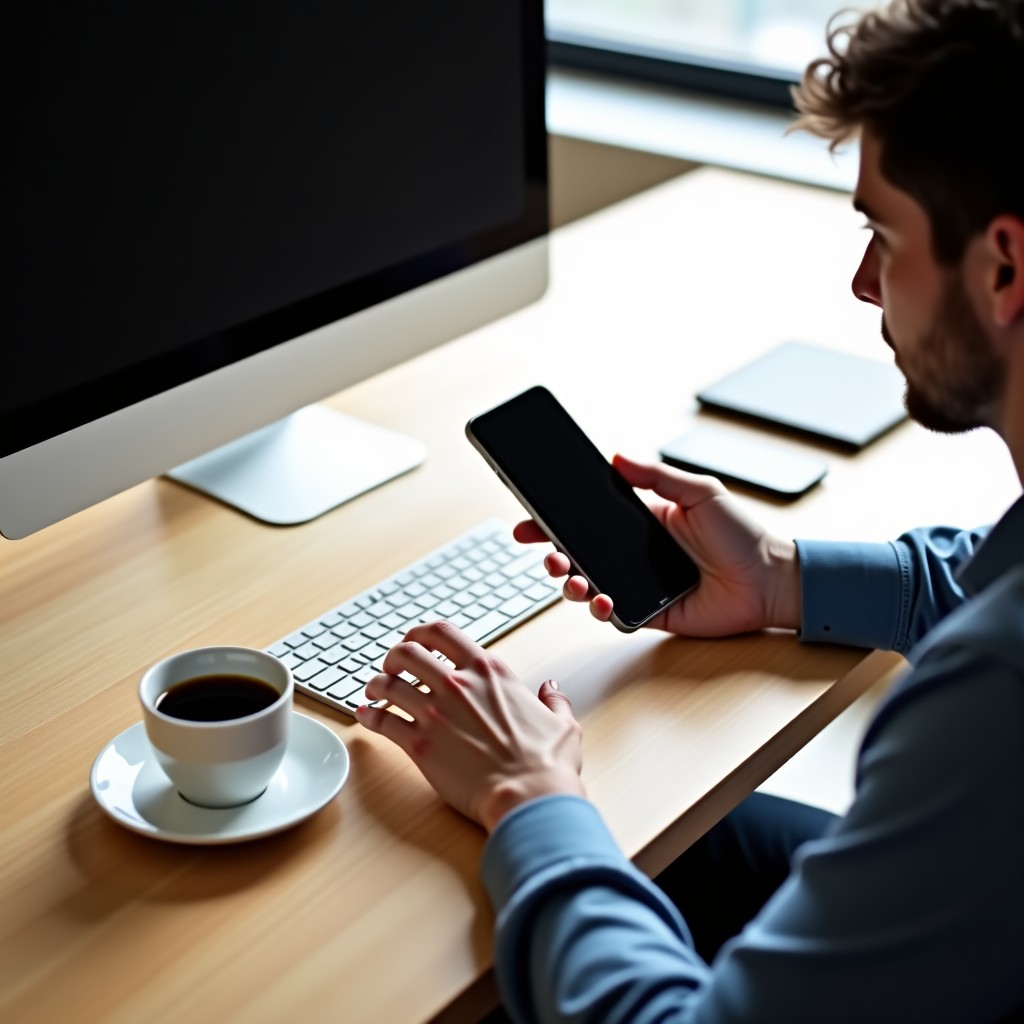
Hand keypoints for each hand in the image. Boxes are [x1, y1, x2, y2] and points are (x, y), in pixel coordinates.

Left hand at [356, 621, 584, 831]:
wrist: (529, 797)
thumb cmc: (547, 763)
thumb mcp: (562, 723)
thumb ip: (553, 701)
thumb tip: (552, 689)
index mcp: (489, 671)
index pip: (444, 633)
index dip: (421, 633)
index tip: (414, 640)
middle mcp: (458, 685)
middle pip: (407, 652)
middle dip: (393, 656)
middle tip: (391, 666)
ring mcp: (435, 713)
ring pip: (387, 684)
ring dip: (375, 684)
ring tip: (373, 691)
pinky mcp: (419, 745)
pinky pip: (382, 721)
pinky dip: (368, 716)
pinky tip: (364, 717)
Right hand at [513, 454, 800, 637]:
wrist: (769, 581)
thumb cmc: (741, 534)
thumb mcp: (700, 492)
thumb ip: (657, 476)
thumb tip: (617, 456)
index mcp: (639, 522)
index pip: (586, 519)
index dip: (554, 519)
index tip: (530, 518)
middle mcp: (631, 554)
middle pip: (576, 554)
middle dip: (551, 554)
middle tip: (546, 553)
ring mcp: (637, 585)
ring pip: (586, 586)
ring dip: (569, 584)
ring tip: (571, 579)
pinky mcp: (647, 613)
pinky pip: (612, 615)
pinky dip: (600, 609)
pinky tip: (604, 600)